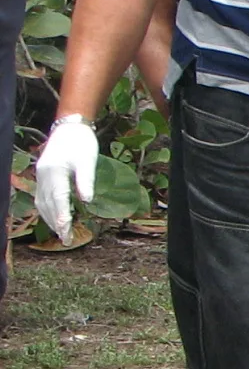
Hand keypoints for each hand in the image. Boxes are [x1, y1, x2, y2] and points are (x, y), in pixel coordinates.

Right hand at [34, 114, 97, 238]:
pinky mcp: (43, 176)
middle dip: (56, 224)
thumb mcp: (88, 160)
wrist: (69, 128)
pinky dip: (47, 210)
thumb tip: (87, 201)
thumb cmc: (81, 143)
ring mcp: (41, 176)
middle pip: (48, 205)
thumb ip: (86, 181)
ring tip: (61, 233)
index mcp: (54, 172)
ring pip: (42, 202)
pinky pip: (42, 197)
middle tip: (66, 240)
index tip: (66, 234)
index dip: (62, 219)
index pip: (58, 200)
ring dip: (50, 219)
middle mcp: (43, 176)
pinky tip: (54, 217)